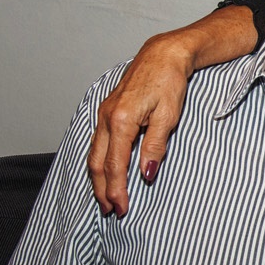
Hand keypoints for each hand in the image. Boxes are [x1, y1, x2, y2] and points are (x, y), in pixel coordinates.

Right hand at [86, 4, 259, 215]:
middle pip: (98, 163)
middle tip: (111, 211)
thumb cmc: (170, 82)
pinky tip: (105, 171)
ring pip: (94, 153)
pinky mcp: (108, 111)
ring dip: (99, 178)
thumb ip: (155, 146)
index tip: (123, 209)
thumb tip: (146, 175)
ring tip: (106, 198)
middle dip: (103, 189)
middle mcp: (107, 117)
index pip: (115, 165)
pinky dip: (100, 161)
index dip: (118, 190)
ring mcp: (104, 113)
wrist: (164, 54)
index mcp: (121, 120)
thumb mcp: (169, 116)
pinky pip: (98, 142)